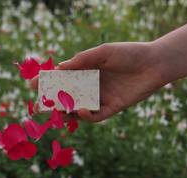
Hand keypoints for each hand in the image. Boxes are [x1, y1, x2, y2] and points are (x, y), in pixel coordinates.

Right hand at [31, 42, 165, 121]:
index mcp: (85, 72)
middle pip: (67, 97)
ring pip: (79, 109)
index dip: (47, 83)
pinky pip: (96, 116)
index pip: (62, 79)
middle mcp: (90, 87)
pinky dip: (88, 116)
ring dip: (67, 112)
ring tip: (57, 111)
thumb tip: (59, 67)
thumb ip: (82, 60)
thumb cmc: (129, 53)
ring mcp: (100, 98)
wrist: (154, 63)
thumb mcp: (103, 52)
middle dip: (52, 102)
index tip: (32, 85)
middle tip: (38, 106)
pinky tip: (82, 110)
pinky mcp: (112, 108)